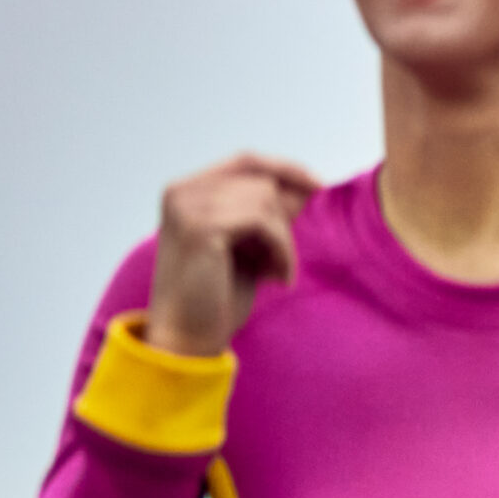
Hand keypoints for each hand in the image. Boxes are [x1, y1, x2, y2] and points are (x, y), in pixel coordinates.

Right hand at [147, 154, 323, 356]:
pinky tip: (277, 278)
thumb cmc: (217, 293)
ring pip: (266, 200)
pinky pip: (264, 222)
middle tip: (280, 260)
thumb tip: (308, 185)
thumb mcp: (251, 245)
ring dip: (283, 241)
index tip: (318, 186)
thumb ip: (270, 214)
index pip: (246, 161)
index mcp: (186, 191)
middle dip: (284, 220)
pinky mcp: (200, 227)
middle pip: (262, 182)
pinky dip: (282, 250)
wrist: (186, 336)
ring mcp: (187, 207)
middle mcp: (181, 192)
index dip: (285, 169)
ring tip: (274, 272)